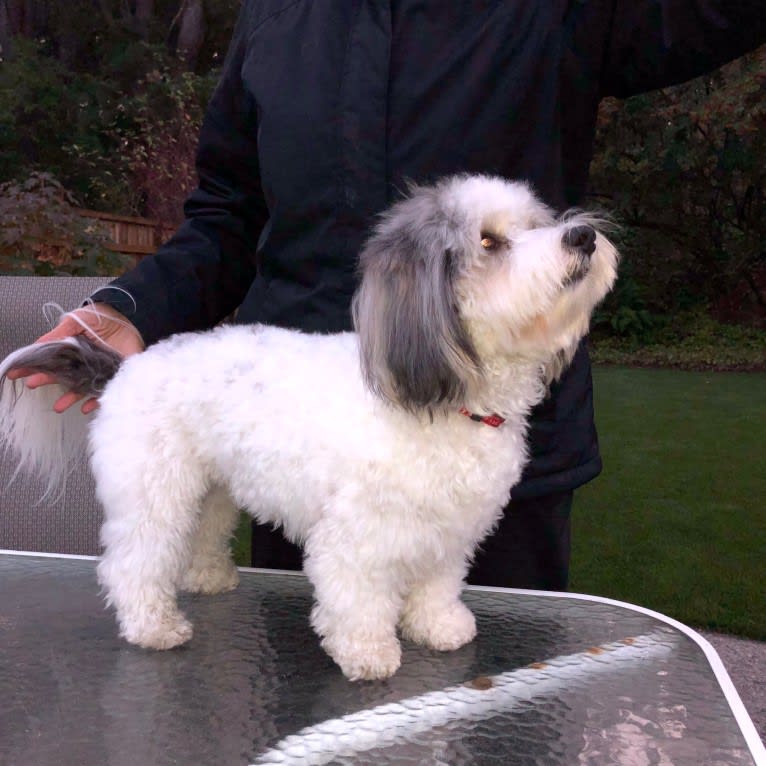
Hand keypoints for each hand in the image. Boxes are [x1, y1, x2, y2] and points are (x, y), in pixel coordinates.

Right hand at [7, 303, 144, 413]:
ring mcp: (98, 371)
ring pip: (81, 389)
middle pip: (62, 376)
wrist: (130, 317)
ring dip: (70, 398)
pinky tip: (87, 407)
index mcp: (70, 351)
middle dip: (46, 381)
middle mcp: (82, 363)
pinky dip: (96, 401)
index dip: (33, 367)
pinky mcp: (115, 375)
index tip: (17, 373)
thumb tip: (37, 344)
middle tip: (32, 384)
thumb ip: (58, 333)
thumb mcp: (76, 320)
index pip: (49, 361)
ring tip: (58, 407)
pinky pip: (104, 391)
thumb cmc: (102, 317)